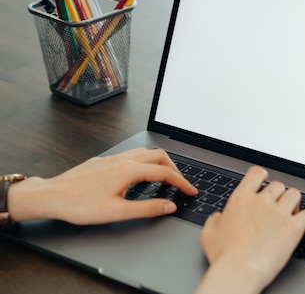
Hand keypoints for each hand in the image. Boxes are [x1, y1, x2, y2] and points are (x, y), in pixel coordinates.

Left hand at [8, 148, 197, 224]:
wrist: (51, 196)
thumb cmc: (79, 205)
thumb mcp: (118, 212)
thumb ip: (147, 208)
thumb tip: (169, 206)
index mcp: (130, 170)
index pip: (165, 173)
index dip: (182, 183)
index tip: (190, 191)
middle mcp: (123, 160)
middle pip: (159, 156)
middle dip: (174, 168)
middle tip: (180, 183)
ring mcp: (112, 158)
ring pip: (145, 153)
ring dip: (159, 163)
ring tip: (163, 178)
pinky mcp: (103, 161)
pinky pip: (131, 155)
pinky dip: (144, 163)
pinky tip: (137, 176)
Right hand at [195, 166, 304, 293]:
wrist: (239, 272)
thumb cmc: (224, 257)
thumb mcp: (208, 235)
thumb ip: (214, 221)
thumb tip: (218, 217)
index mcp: (241, 199)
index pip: (256, 173)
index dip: (262, 176)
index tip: (265, 181)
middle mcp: (261, 201)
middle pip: (278, 185)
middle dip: (279, 196)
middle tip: (277, 208)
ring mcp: (279, 212)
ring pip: (294, 194)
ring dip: (293, 204)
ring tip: (291, 215)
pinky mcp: (293, 227)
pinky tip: (302, 227)